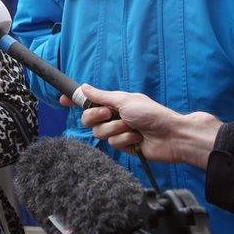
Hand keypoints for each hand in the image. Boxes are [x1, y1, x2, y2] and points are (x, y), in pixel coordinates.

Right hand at [61, 85, 220, 168]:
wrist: (171, 136)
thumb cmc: (152, 114)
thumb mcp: (125, 100)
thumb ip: (101, 96)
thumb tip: (83, 87)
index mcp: (113, 103)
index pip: (89, 101)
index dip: (75, 101)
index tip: (63, 100)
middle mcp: (113, 117)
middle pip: (88, 119)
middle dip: (97, 116)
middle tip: (109, 113)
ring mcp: (118, 132)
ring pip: (99, 133)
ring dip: (116, 129)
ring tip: (132, 127)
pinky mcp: (124, 146)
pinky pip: (113, 144)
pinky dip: (125, 139)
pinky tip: (137, 138)